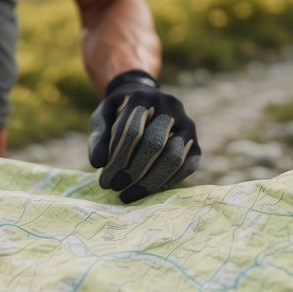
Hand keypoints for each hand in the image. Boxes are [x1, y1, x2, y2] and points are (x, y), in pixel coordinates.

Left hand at [88, 69, 200, 202]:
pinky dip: (169, 181)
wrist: (145, 100)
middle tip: (117, 188)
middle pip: (154, 143)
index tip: (105, 182)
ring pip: (174, 156)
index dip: (117, 159)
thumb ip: (98, 137)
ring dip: (151, 180)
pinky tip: (149, 191)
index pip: (131, 132)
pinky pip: (188, 166)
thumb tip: (97, 163)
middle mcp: (169, 107)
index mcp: (143, 97)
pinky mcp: (195, 143)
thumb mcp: (103, 117)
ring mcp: (186, 124)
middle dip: (134, 170)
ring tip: (130, 194)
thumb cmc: (119, 113)